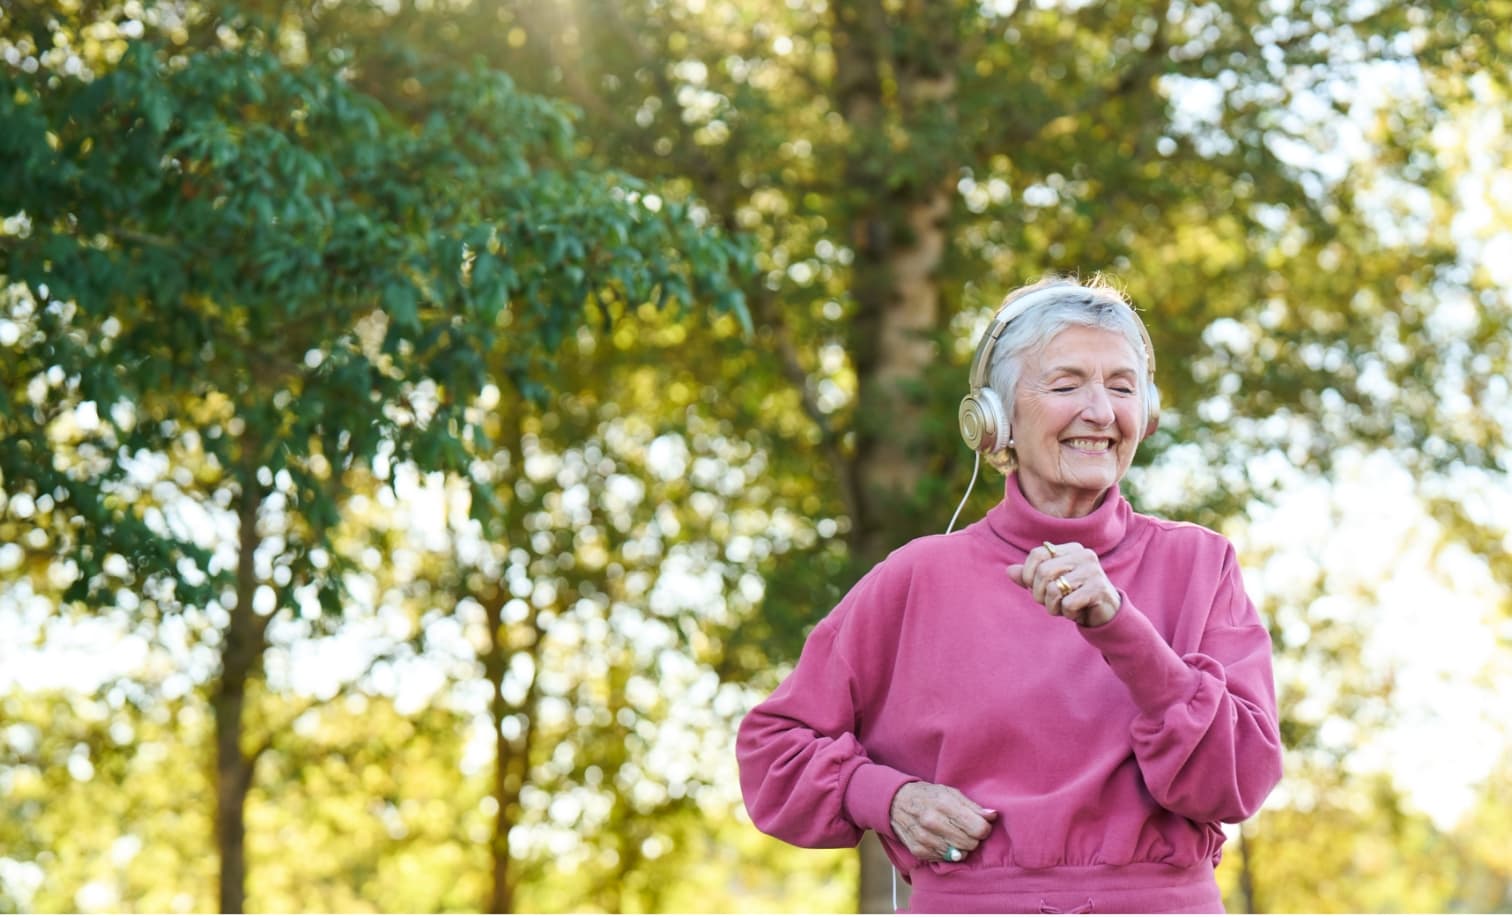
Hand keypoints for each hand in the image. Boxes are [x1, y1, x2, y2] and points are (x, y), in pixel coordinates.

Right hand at [888, 781, 997, 862]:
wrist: (895, 802)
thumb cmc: (928, 796)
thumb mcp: (950, 793)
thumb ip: (973, 806)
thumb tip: (993, 816)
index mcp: (944, 804)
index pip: (979, 829)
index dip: (984, 828)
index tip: (980, 824)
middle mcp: (932, 822)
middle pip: (970, 843)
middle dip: (973, 838)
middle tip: (966, 830)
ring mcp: (924, 838)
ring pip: (959, 854)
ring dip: (961, 846)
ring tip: (953, 834)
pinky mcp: (919, 851)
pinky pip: (945, 859)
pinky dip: (947, 852)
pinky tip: (942, 840)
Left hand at [1006, 541, 1120, 627]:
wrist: (1105, 614)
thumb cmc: (1074, 596)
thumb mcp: (1049, 585)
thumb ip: (1029, 577)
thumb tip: (1009, 571)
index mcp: (1071, 549)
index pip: (1037, 554)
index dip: (1028, 574)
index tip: (1032, 587)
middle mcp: (1083, 554)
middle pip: (1043, 572)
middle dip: (1038, 594)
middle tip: (1047, 603)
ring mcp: (1093, 570)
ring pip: (1054, 589)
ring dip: (1052, 606)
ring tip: (1062, 608)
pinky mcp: (1099, 588)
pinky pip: (1067, 603)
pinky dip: (1067, 613)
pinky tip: (1077, 612)